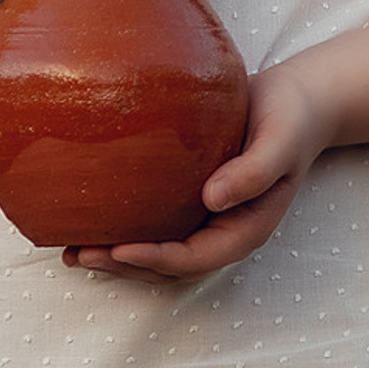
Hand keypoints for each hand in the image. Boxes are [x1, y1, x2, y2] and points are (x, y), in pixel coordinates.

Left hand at [66, 61, 334, 281]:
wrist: (296, 101)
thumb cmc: (290, 118)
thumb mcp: (281, 140)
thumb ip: (255, 170)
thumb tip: (211, 200)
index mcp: (247, 228)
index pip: (196, 257)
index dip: (156, 259)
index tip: (119, 249)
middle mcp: (223, 231)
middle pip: (169, 266)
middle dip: (124, 266)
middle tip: (80, 254)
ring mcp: (207, 220)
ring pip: (158, 253)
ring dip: (117, 258)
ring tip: (73, 250)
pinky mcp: (191, 201)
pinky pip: (156, 226)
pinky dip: (124, 232)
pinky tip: (91, 220)